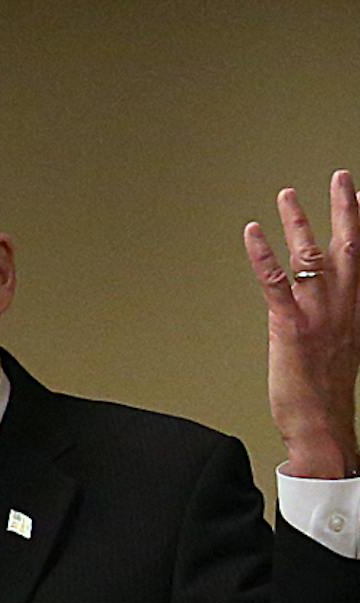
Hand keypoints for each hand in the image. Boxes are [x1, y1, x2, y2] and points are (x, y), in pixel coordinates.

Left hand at [244, 170, 359, 477]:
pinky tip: (253, 233)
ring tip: (287, 195)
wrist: (322, 424)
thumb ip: (334, 320)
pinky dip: (262, 255)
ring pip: (310, 257)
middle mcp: (342, 306)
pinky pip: (275, 283)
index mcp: (355, 309)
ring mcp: (317, 315)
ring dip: (298, 222)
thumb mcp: (340, 347)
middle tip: (340, 178)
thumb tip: (325, 305)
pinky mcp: (289, 328)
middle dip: (344, 208)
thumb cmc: (325, 393)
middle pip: (347, 246)